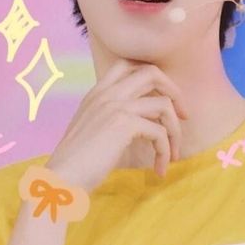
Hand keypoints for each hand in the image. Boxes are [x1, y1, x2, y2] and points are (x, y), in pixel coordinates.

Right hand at [45, 58, 188, 191]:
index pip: (128, 65)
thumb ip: (110, 116)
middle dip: (175, 92)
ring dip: (175, 131)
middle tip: (184, 116)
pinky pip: (160, 132)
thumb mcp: (92, 129)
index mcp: (97, 92)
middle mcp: (107, 93)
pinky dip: (164, 151)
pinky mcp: (124, 124)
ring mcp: (116, 106)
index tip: (165, 100)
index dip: (153, 78)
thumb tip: (141, 122)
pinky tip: (159, 168)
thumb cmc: (75, 162)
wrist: (60, 179)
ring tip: (172, 154)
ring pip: (164, 105)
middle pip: (152, 72)